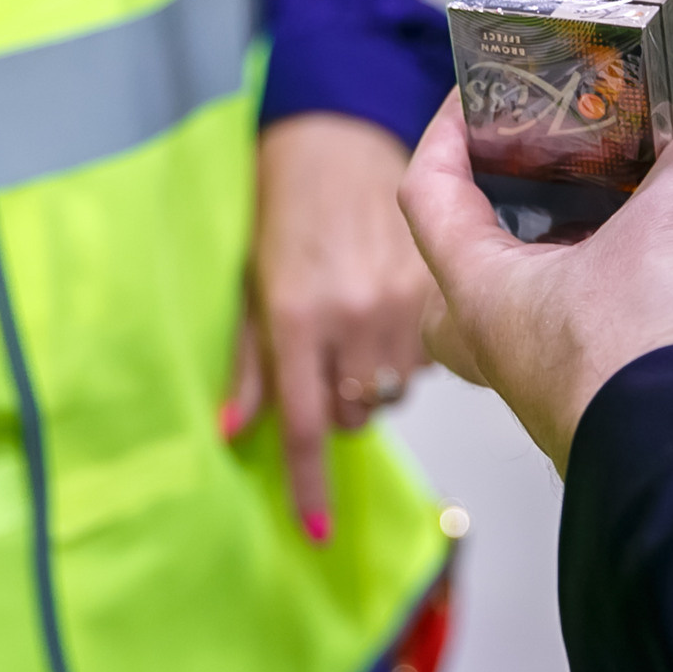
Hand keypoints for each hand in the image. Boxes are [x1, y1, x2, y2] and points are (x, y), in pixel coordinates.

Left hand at [231, 114, 431, 541]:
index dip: (311, 484)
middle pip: (358, 415)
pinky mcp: (437, 286)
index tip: (315, 532)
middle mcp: (353, 318)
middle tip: (327, 362)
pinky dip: (407, 348)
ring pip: (396, 389)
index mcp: (296, 318)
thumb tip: (235, 432)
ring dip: (376, 377)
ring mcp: (402, 303)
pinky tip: (389, 309)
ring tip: (360, 325)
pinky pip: (427, 354)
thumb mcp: (252, 287)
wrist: (338, 140)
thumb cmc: (284, 211)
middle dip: (341, 405)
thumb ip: (249, 364)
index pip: (308, 424)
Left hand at [398, 95, 672, 473]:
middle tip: (532, 187)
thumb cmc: (640, 351)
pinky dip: (624, 300)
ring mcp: (550, 384)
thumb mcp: (670, 226)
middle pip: (457, 279)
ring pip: (531, 312)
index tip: (471, 97)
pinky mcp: (604, 406)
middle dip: (489, 229)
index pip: (427, 195)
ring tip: (624, 214)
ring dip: (570, 262)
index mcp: (481, 293)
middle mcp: (502, 345)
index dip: (442, 134)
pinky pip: (593, 341)